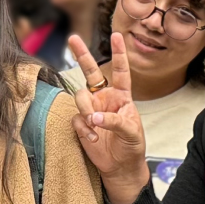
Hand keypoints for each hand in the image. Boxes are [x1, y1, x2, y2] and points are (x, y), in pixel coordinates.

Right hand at [67, 33, 149, 203]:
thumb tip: (94, 117)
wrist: (120, 167)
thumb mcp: (131, 132)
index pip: (121, 71)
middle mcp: (105, 99)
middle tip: (72, 38)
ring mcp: (92, 110)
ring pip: (80, 97)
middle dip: (81, 55)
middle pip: (91, 72)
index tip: (117, 35)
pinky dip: (84, 129)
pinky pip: (76, 119)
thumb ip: (114, 120)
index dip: (119, 53)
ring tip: (94, 125)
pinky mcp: (82, 123)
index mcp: (122, 97)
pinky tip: (94, 139)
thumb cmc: (132, 147)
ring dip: (85, 109)